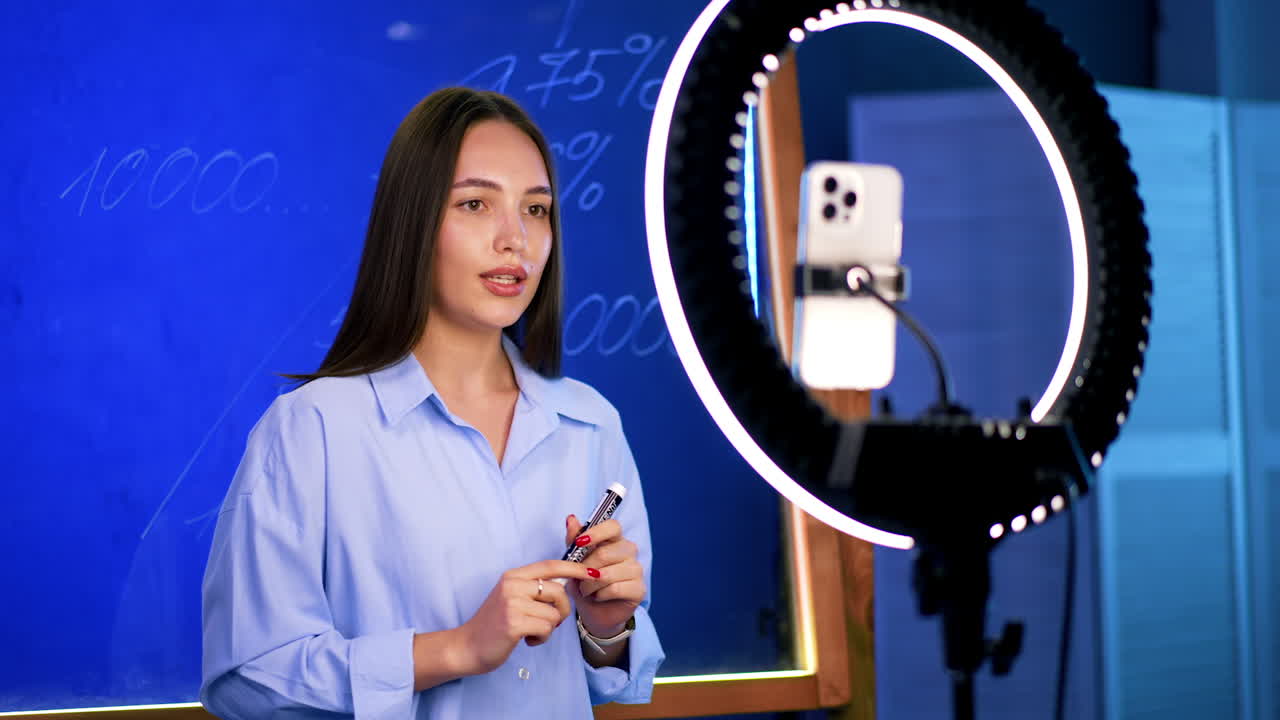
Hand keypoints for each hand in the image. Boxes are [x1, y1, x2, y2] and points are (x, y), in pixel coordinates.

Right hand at [455, 559, 595, 674]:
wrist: (467, 647)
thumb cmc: (494, 625)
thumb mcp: (512, 597)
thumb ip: (534, 588)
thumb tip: (567, 585)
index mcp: (513, 576)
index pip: (550, 565)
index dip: (574, 568)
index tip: (592, 572)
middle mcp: (512, 585)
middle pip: (558, 591)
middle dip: (561, 610)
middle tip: (546, 622)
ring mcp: (512, 603)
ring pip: (554, 613)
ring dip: (548, 628)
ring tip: (530, 631)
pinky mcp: (514, 623)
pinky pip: (546, 627)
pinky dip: (542, 637)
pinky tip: (527, 640)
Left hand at [564, 515, 644, 637]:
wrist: (593, 612)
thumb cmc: (585, 583)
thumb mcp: (575, 562)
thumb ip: (574, 540)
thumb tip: (571, 518)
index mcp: (615, 539)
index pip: (613, 526)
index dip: (596, 533)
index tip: (579, 543)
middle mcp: (629, 551)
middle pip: (606, 552)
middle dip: (585, 568)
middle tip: (578, 579)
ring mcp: (636, 570)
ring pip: (608, 573)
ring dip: (590, 585)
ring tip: (585, 590)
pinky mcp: (639, 589)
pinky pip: (615, 589)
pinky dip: (600, 595)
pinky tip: (598, 597)